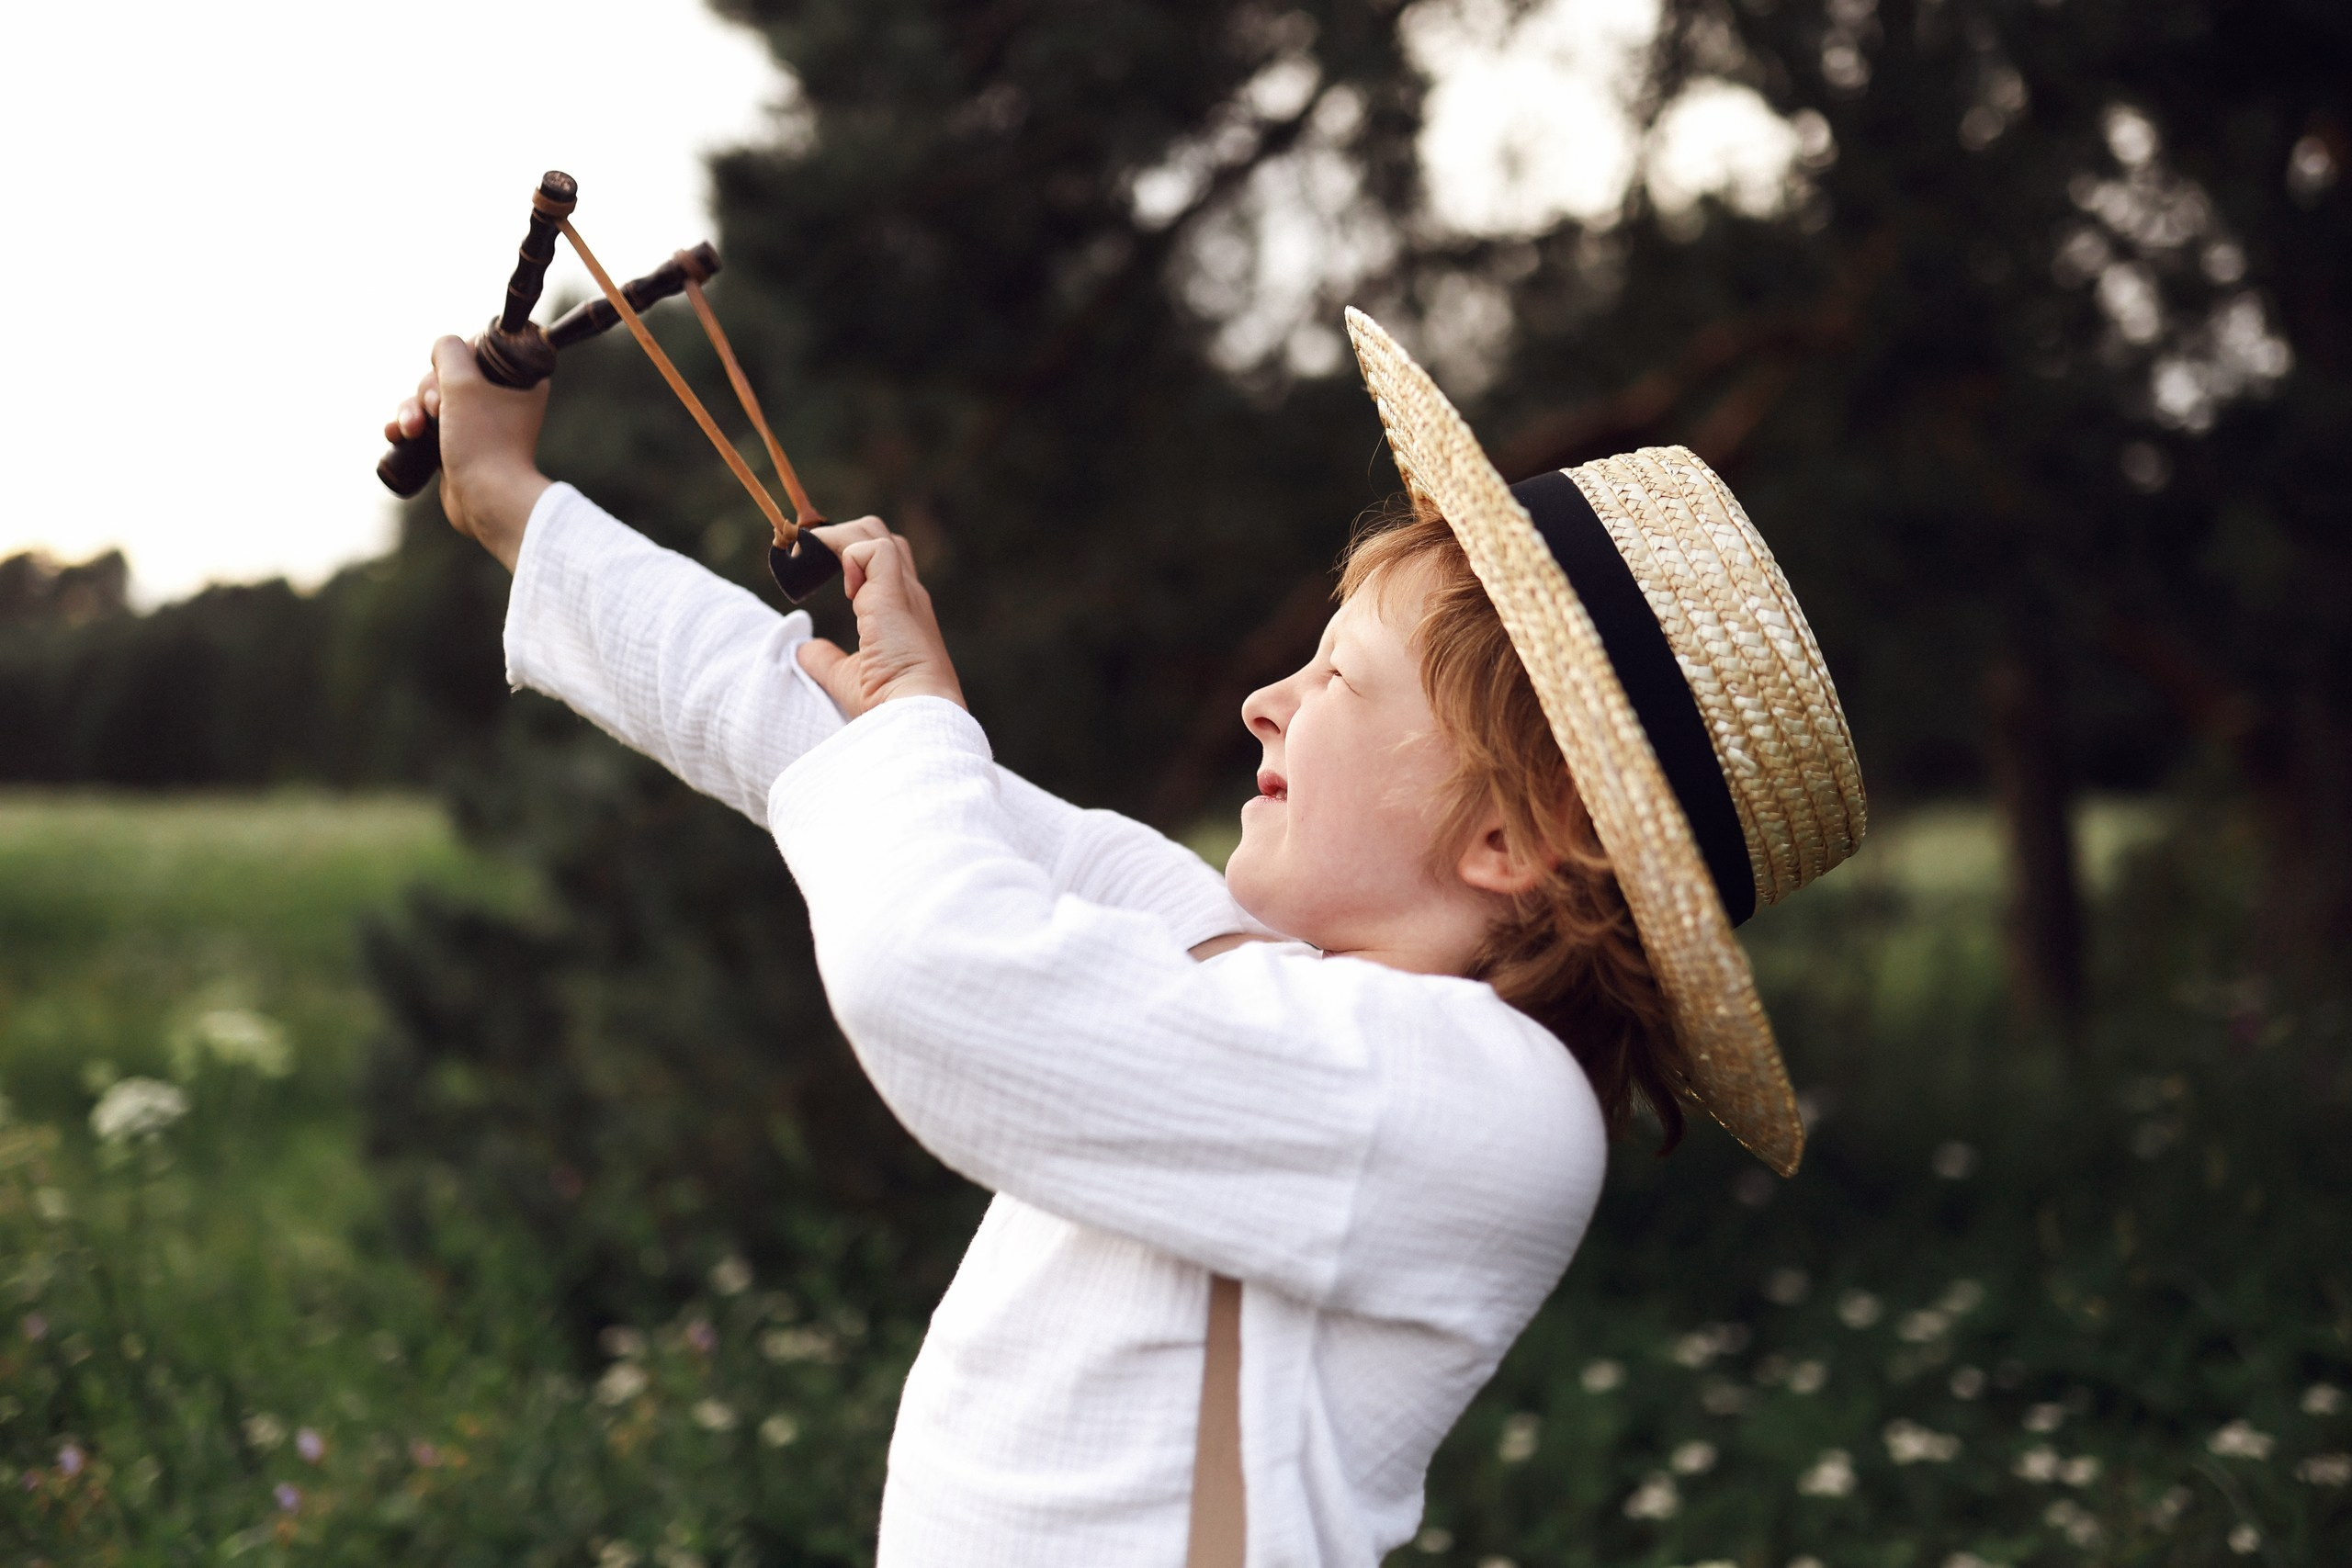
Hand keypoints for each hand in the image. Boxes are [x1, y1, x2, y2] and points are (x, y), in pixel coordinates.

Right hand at [385, 337, 551, 570]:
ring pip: (432, 400)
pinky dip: (408, 427)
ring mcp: (479, 424)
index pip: (475, 348)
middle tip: (436, 411)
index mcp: (520, 380)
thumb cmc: (482, 440)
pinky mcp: (459, 445)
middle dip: (428, 391)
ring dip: (411, 410)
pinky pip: (426, 425)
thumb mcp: (463, 382)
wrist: (488, 501)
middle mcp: (503, 399)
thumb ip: (449, 350)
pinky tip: (395, 435)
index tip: (454, 381)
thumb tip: (445, 348)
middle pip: (448, 375)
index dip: (455, 361)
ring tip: (410, 430)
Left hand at [795, 518, 966, 715]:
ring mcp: (904, 591)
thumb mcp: (847, 676)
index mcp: (903, 612)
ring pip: (873, 534)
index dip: (851, 560)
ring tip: (804, 560)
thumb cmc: (889, 704)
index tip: (823, 578)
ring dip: (834, 539)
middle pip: (880, 537)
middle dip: (839, 540)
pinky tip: (830, 581)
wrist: (916, 715)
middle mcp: (908, 595)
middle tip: (806, 561)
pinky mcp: (895, 594)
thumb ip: (826, 660)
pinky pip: (871, 548)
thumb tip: (802, 651)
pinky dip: (843, 551)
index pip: (884, 563)